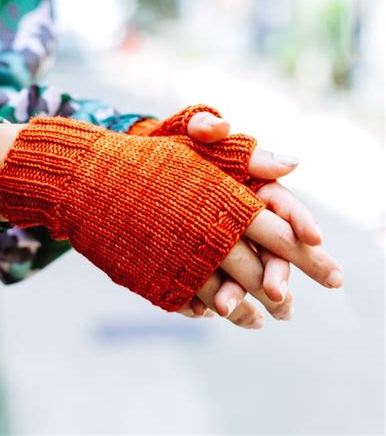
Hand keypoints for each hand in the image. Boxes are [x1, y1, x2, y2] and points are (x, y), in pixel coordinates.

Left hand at [176, 112, 341, 328]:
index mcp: (251, 187)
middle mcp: (243, 219)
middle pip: (270, 248)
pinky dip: (210, 298)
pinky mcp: (198, 261)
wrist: (127, 167)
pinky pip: (211, 284)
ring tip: (227, 308)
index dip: (300, 220)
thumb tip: (288, 161)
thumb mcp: (190, 129)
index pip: (283, 205)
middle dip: (278, 271)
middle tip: (275, 292)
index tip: (312, 237)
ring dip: (241, 293)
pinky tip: (204, 310)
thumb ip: (222, 131)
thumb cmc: (168, 143)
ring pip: (242, 273)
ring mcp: (222, 244)